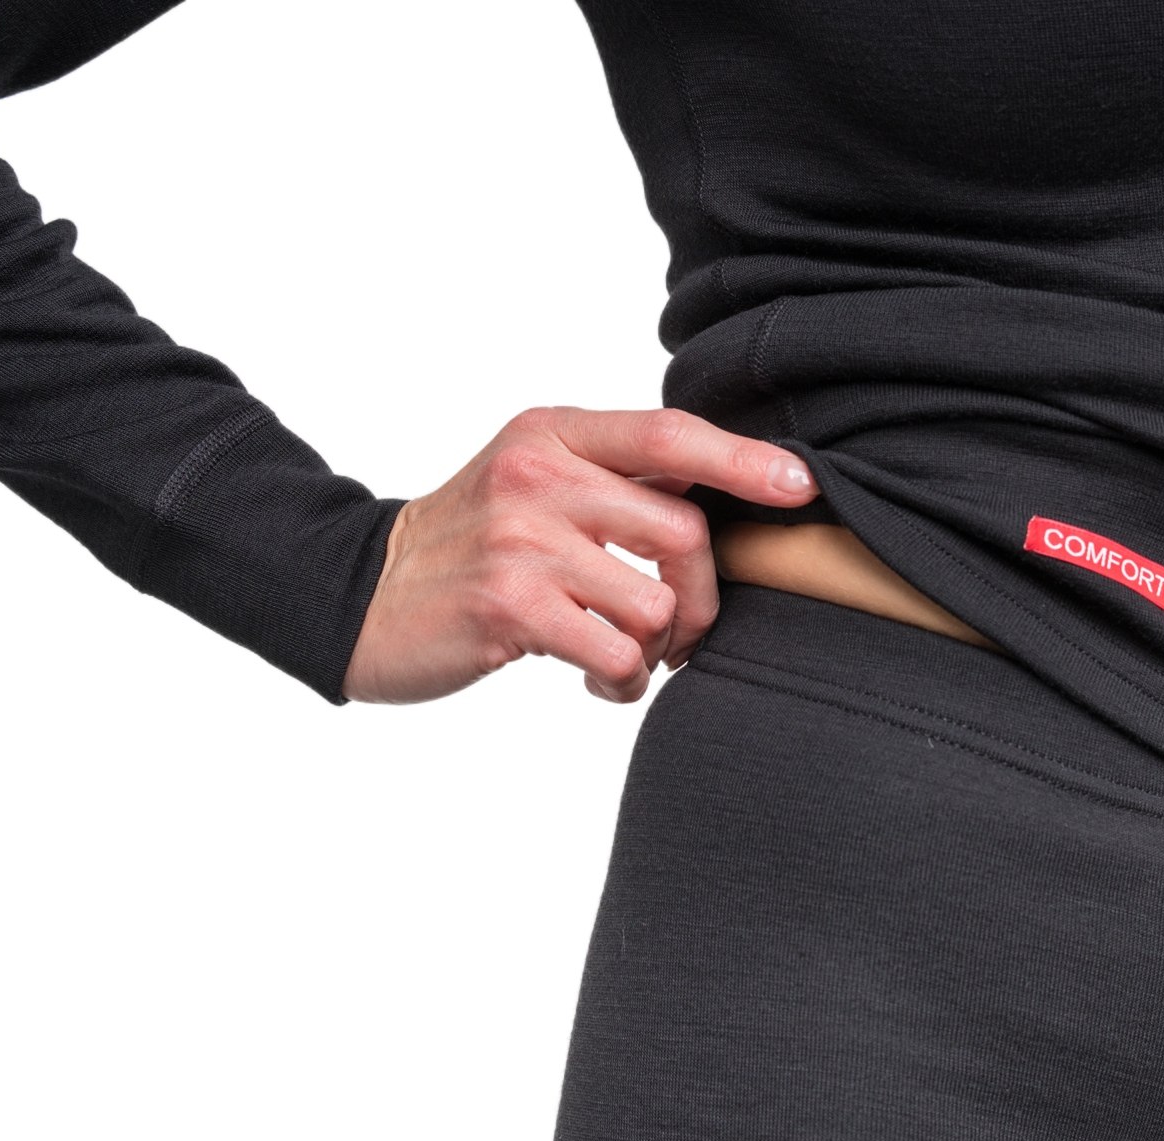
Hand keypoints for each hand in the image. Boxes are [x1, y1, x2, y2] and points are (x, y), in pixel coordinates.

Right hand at [342, 405, 817, 703]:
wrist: (363, 596)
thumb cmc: (472, 543)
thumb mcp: (534, 478)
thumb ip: (613, 476)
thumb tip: (728, 492)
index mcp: (553, 434)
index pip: (669, 435)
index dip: (744, 462)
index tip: (800, 488)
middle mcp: (538, 475)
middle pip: (683, 534)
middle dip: (701, 598)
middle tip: (678, 630)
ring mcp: (521, 541)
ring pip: (654, 604)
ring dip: (657, 650)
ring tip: (624, 659)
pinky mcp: (508, 608)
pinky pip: (615, 655)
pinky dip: (623, 683)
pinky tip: (596, 680)